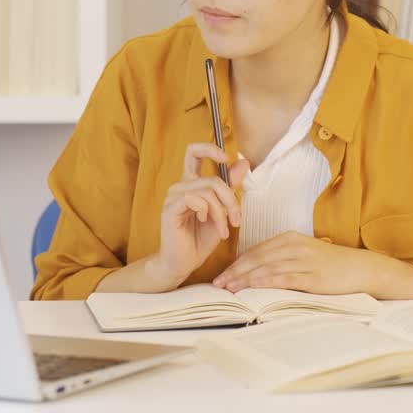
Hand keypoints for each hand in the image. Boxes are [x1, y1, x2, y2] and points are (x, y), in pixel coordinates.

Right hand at [152, 142, 249, 288]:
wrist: (183, 263)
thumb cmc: (200, 239)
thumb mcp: (222, 212)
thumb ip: (230, 187)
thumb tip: (243, 162)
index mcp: (191, 184)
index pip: (194, 153)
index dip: (209, 148)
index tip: (225, 157)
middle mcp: (180, 187)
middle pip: (213, 179)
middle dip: (231, 200)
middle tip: (236, 220)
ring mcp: (173, 197)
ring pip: (208, 191)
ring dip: (222, 212)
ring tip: (223, 230)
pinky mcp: (170, 209)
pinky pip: (196, 200)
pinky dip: (208, 212)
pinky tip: (205, 223)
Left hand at [212, 232, 412, 298]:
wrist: (363, 269)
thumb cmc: (333, 266)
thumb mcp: (305, 255)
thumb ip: (283, 259)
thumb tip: (258, 272)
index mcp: (289, 238)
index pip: (255, 251)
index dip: (236, 263)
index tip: (221, 275)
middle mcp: (293, 246)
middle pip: (256, 258)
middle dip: (234, 272)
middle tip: (217, 284)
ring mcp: (302, 259)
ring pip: (265, 267)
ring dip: (244, 278)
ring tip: (228, 289)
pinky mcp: (311, 274)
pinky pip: (283, 277)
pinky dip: (264, 281)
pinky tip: (251, 286)